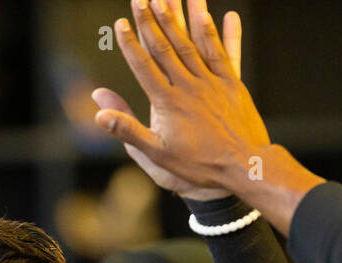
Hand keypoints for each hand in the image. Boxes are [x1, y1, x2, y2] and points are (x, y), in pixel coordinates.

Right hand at [93, 0, 269, 196]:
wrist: (243, 168)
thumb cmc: (197, 167)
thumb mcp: (155, 154)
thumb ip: (127, 129)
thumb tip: (99, 113)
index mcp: (168, 102)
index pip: (144, 66)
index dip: (131, 43)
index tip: (121, 23)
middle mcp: (189, 86)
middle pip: (166, 47)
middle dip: (151, 20)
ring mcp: (213, 83)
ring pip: (194, 42)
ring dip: (183, 16)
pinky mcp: (233, 85)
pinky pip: (226, 53)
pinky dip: (222, 33)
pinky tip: (220, 14)